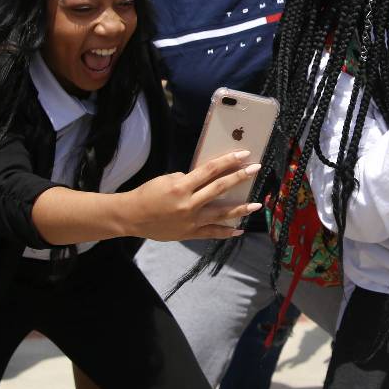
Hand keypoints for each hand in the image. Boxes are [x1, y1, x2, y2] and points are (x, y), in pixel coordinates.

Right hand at [116, 150, 260, 240]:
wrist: (131, 217)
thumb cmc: (147, 194)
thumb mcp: (166, 180)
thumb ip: (188, 180)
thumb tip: (207, 180)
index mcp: (181, 187)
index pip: (210, 170)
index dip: (228, 161)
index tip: (244, 155)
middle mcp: (188, 204)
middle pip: (219, 188)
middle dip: (240, 178)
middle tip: (256, 169)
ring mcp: (190, 221)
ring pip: (220, 213)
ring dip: (240, 209)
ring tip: (256, 205)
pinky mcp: (190, 233)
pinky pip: (211, 233)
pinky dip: (226, 232)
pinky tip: (239, 229)